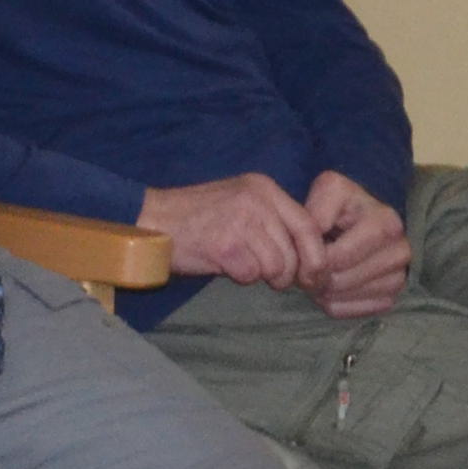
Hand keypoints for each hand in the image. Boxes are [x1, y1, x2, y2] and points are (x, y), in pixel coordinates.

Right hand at [137, 173, 322, 292]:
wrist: (151, 221)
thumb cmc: (196, 218)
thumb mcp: (240, 204)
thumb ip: (272, 221)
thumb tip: (307, 258)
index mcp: (264, 188)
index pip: (308, 225)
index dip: (315, 255)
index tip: (314, 275)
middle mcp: (257, 200)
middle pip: (295, 251)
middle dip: (287, 274)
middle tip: (274, 280)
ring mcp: (241, 221)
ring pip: (275, 266)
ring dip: (260, 276)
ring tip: (240, 266)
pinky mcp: (226, 245)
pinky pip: (250, 275)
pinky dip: (239, 277)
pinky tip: (223, 265)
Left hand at [302, 170, 412, 320]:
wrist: (360, 222)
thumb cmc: (342, 206)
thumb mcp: (329, 192)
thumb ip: (318, 210)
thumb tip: (313, 241)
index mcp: (386, 223)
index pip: (339, 257)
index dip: (311, 261)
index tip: (299, 255)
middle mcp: (400, 250)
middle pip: (341, 280)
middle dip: (315, 276)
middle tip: (304, 268)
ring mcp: (399, 276)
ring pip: (345, 297)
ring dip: (322, 291)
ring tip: (317, 274)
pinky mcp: (392, 296)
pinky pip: (353, 312)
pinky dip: (334, 304)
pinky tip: (330, 287)